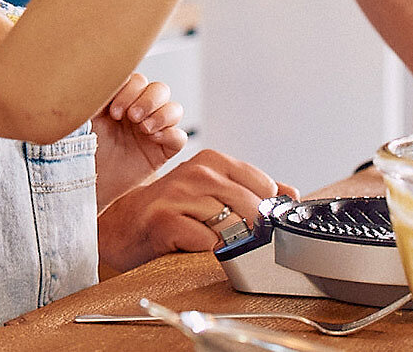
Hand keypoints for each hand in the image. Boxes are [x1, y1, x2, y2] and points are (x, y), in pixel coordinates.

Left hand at [93, 72, 187, 207]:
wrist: (87, 183)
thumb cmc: (82, 152)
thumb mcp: (83, 118)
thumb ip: (94, 96)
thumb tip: (98, 76)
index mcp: (122, 100)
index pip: (138, 80)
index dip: (130, 90)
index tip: (113, 111)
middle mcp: (140, 112)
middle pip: (160, 89)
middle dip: (148, 100)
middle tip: (131, 117)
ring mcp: (153, 131)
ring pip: (175, 109)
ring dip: (161, 114)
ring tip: (143, 128)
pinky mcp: (163, 151)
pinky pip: (180, 136)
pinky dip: (171, 134)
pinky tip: (153, 139)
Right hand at [96, 149, 298, 274]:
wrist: (121, 226)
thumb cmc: (170, 211)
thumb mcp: (211, 192)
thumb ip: (250, 190)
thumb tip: (291, 194)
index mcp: (212, 161)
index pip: (262, 184)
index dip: (267, 209)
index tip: (262, 223)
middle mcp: (196, 173)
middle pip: (251, 206)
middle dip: (255, 230)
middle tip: (245, 241)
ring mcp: (179, 195)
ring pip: (231, 224)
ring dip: (232, 242)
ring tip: (220, 245)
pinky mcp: (165, 221)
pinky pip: (206, 241)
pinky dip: (210, 251)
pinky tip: (198, 248)